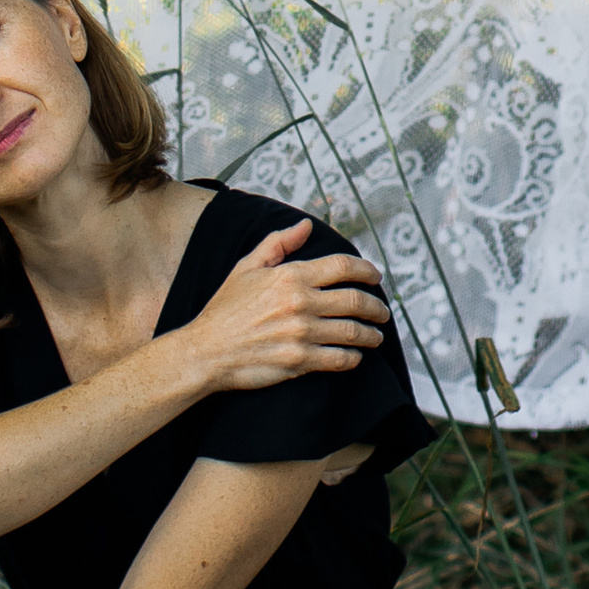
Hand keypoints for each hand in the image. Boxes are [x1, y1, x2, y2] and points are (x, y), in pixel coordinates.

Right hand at [183, 218, 389, 393]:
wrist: (206, 351)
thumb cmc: (224, 309)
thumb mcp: (247, 267)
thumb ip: (278, 244)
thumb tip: (306, 226)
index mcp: (290, 276)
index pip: (342, 267)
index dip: (366, 271)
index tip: (376, 278)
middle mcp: (300, 303)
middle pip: (355, 301)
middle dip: (376, 307)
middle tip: (383, 312)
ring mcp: (301, 334)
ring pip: (353, 332)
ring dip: (371, 334)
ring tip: (375, 336)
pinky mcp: (299, 361)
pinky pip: (340, 359)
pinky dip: (354, 357)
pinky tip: (355, 356)